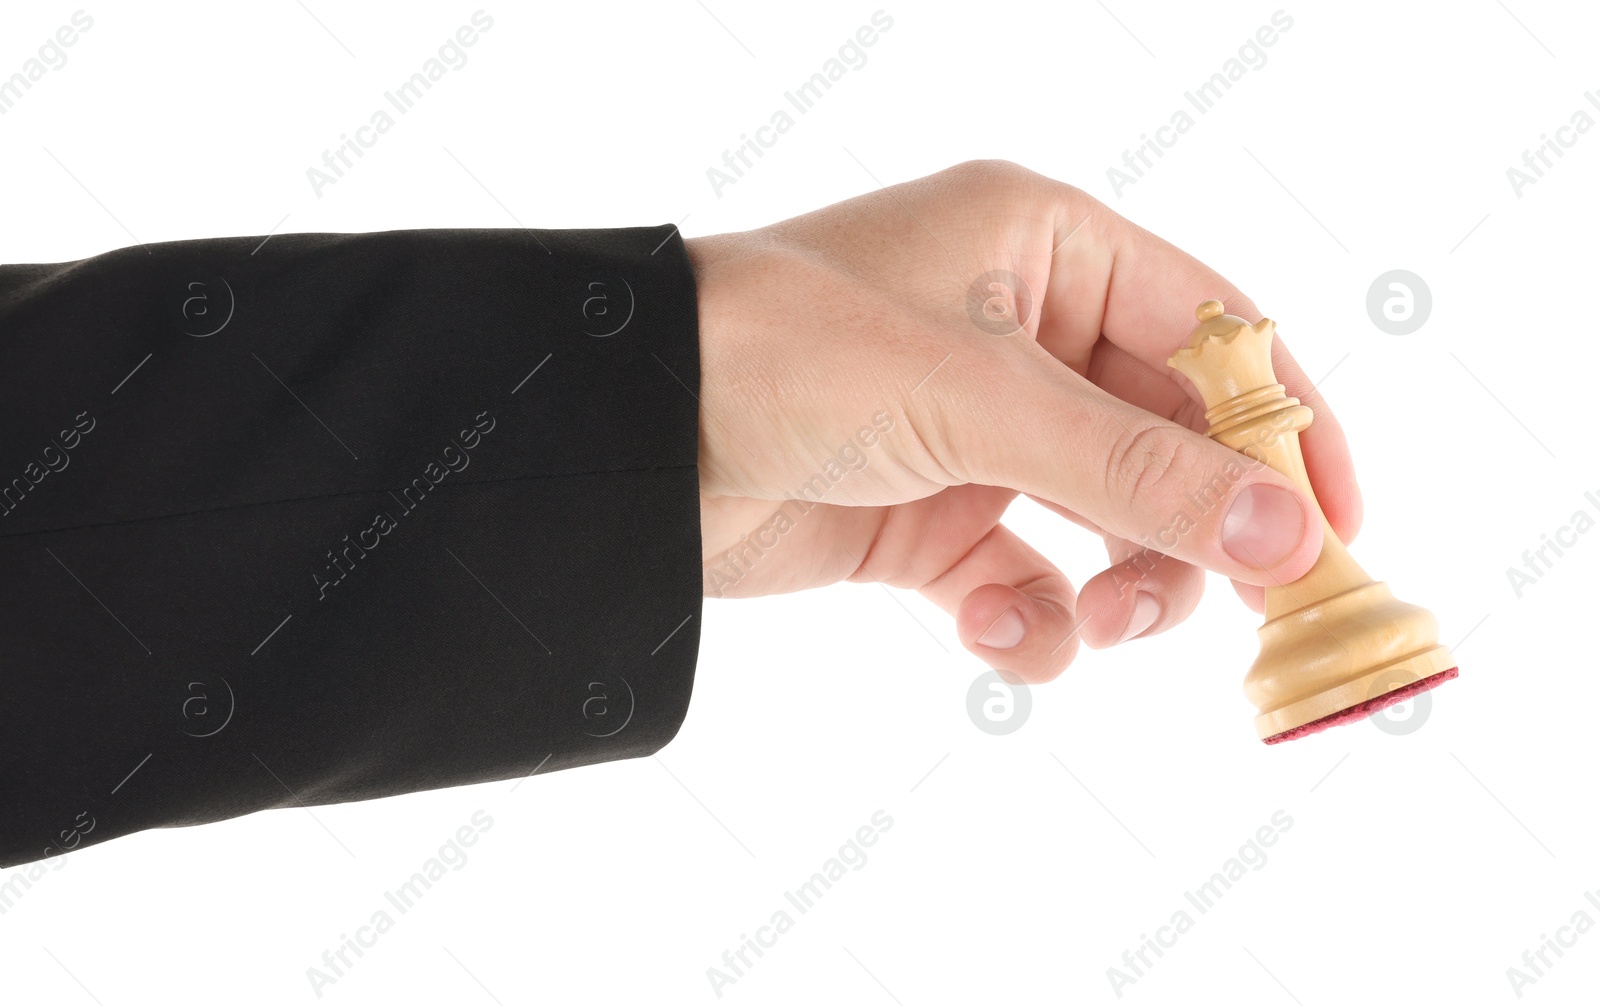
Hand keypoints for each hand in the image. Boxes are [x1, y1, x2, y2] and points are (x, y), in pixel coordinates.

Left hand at [688, 161, 1360, 681]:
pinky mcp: (924, 519)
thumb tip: (1292, 534)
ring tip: (1098, 623)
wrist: (625, 438)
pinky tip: (995, 634)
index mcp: (1046, 247)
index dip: (1289, 425)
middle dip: (1200, 529)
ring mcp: (972, 431)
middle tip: (1245, 610)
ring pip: (1106, 523)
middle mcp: (1019, 332)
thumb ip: (1137, 470)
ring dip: (1122, 586)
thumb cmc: (787, 351)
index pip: (1215, 334)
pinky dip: (1026, 621)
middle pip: (1171, 443)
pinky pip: (1021, 580)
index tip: (1340, 524)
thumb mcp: (979, 398)